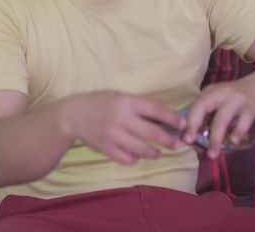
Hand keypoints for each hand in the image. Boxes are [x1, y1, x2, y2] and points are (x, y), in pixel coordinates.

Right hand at [60, 91, 185, 164]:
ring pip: (143, 150)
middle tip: (177, 144)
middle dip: (169, 140)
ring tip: (159, 152)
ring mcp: (114, 136)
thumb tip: (169, 111)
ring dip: (155, 153)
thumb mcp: (120, 96)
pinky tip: (137, 155)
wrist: (73, 116)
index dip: (172, 118)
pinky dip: (135, 158)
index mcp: (127, 102)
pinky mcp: (107, 149)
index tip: (182, 124)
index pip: (156, 110)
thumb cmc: (99, 102)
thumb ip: (143, 104)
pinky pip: (129, 159)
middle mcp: (122, 119)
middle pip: (153, 133)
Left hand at [183, 70, 254, 158]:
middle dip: (196, 126)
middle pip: (204, 107)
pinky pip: (244, 119)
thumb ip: (211, 119)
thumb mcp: (221, 104)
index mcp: (210, 92)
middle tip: (193, 144)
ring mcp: (237, 98)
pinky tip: (234, 141)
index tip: (185, 139)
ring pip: (222, 117)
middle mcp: (221, 92)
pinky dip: (238, 130)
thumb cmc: (237, 99)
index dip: (189, 122)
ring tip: (213, 153)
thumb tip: (198, 143)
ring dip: (216, 137)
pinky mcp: (252, 105)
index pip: (196, 106)